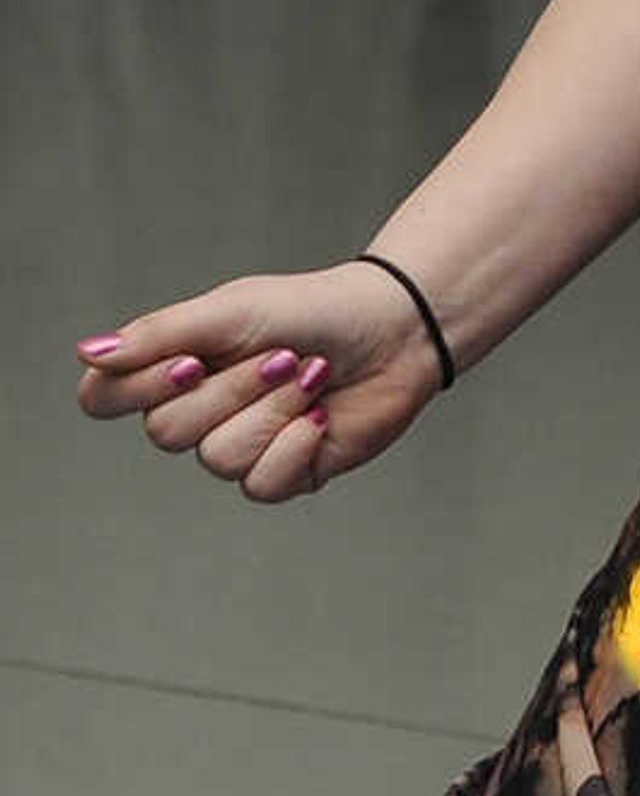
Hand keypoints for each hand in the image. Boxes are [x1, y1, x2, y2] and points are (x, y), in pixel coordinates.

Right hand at [74, 260, 441, 500]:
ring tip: (312, 376)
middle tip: (283, 356)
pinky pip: (260, 485)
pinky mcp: (285, 472)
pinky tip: (320, 416)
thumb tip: (88, 353)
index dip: (138, 390)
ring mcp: (240, 445)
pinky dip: (295, 445)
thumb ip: (159, 335)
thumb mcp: (231, 310)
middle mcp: (199, 412)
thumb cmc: (313, 310)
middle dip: (234, 391)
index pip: (104, 398)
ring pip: (218, 459)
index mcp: (173, 369)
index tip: (192, 361)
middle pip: (167, 432)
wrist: (396, 328)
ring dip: (274, 411)